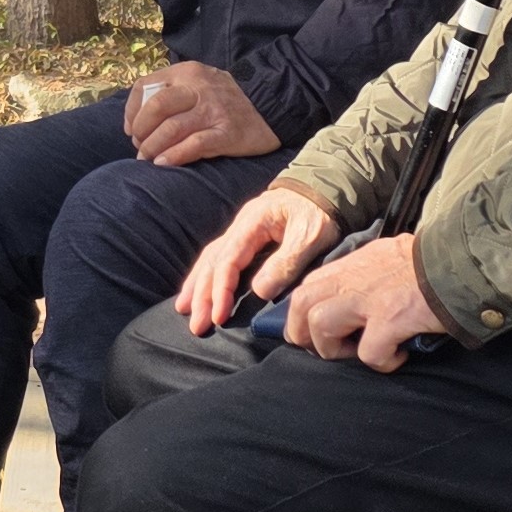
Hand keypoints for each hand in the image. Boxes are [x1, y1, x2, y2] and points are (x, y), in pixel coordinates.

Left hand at [123, 59, 281, 168]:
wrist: (272, 102)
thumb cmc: (227, 96)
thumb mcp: (200, 80)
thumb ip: (173, 91)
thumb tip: (139, 117)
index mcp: (187, 73)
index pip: (145, 86)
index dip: (132, 110)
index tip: (131, 128)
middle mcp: (198, 89)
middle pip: (155, 108)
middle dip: (141, 131)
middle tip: (140, 145)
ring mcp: (213, 112)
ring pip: (171, 129)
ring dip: (152, 147)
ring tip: (148, 158)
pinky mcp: (226, 133)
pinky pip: (193, 146)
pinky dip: (173, 156)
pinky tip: (163, 164)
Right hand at [176, 183, 339, 335]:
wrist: (328, 186)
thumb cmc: (320, 210)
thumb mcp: (310, 235)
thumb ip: (286, 262)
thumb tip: (259, 291)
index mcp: (252, 223)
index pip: (227, 260)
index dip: (221, 290)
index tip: (219, 316)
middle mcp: (240, 227)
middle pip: (212, 261)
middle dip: (201, 294)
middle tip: (196, 325)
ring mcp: (241, 232)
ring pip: (210, 259)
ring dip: (197, 286)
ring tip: (183, 310)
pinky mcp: (248, 239)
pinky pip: (219, 258)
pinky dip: (206, 276)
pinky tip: (198, 289)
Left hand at [283, 231, 446, 370]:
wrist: (464, 261)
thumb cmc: (431, 263)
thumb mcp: (386, 258)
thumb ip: (364, 275)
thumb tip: (352, 299)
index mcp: (351, 264)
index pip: (306, 288)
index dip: (301, 316)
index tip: (313, 333)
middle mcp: (352, 278)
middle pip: (301, 306)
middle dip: (304, 335)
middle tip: (329, 350)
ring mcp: (369, 298)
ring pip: (321, 326)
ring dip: (335, 349)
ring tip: (359, 353)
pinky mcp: (392, 318)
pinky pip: (369, 353)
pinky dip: (381, 362)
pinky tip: (398, 357)